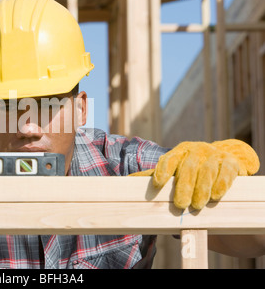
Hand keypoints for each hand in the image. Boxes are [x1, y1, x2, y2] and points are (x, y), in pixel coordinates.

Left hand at [130, 139, 259, 209]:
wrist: (223, 159)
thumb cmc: (191, 168)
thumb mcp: (174, 169)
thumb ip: (154, 175)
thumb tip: (126, 182)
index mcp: (178, 153)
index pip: (168, 160)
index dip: (163, 171)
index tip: (157, 184)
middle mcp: (195, 151)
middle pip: (188, 168)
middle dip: (184, 187)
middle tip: (181, 205)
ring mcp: (213, 155)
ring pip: (207, 171)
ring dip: (202, 188)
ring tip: (197, 205)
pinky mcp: (230, 162)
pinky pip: (225, 172)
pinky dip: (221, 184)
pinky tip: (216, 195)